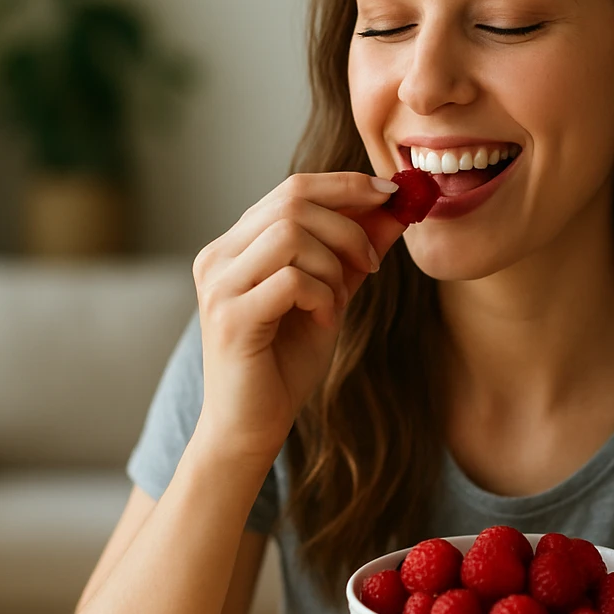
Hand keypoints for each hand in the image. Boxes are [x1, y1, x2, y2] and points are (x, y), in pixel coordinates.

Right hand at [191, 171, 406, 466]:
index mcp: (236, 246)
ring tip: (337, 302)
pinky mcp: (230, 316)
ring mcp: (219, 285)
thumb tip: (395, 209)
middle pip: (292, 201)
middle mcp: (218, 257)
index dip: (346, 186)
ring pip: (291, 233)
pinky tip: (322, 321)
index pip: (292, 189)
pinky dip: (322, 295)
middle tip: (372, 262)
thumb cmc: (284, 364)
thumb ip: (354, 255)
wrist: (251, 427)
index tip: (390, 193)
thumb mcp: (330, 298)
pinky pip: (292, 279)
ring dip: (333, 264)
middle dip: (348, 225)